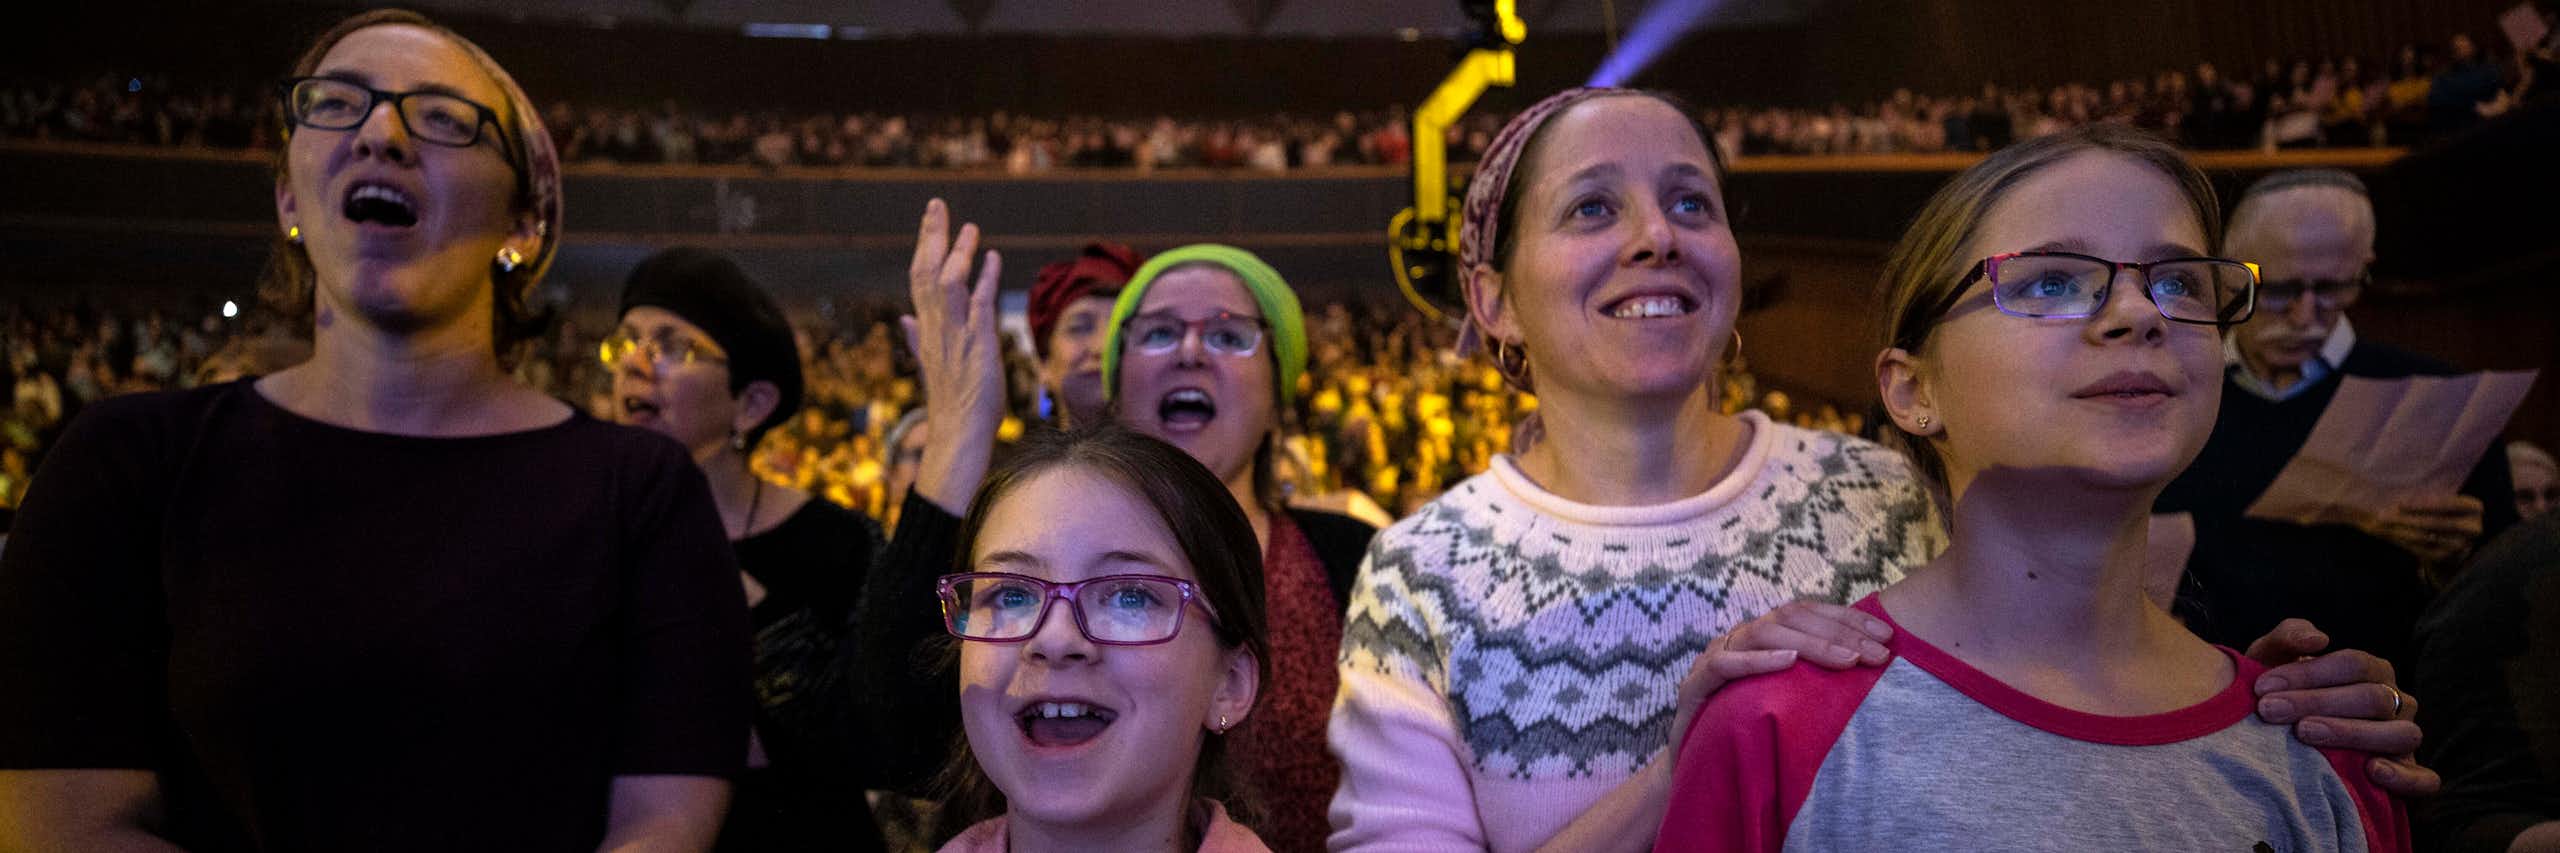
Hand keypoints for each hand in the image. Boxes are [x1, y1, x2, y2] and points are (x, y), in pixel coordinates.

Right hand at [903, 199, 1003, 515]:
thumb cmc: (951, 404)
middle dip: (932, 236)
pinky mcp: (977, 346)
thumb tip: (905, 319)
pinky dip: (985, 279)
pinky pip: (978, 305)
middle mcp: (936, 329)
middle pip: (926, 273)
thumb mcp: (932, 364)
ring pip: (947, 285)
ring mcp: (955, 337)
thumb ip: (917, 338)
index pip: (919, 279)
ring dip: (958, 253)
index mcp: (926, 330)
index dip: (924, 247)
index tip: (931, 220)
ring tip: (969, 226)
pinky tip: (993, 257)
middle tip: (937, 203)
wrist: (958, 437)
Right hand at [1669, 601, 1892, 756]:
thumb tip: (1871, 670)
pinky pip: (1726, 664)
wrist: (1694, 768)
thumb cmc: (1746, 734)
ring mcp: (1715, 658)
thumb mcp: (1788, 703)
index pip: (1808, 614)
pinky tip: (1790, 662)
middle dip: (1840, 633)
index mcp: (1763, 640)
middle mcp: (1739, 640)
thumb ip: (1815, 683)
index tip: (1887, 634)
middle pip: (1791, 618)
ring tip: (1848, 660)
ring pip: (1763, 633)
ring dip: (1811, 644)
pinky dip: (1757, 661)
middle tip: (1878, 653)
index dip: (1848, 619)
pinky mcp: (1695, 685)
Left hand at [2246, 619, 2439, 797]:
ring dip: (2352, 733)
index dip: (2308, 673)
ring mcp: (2404, 738)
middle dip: (2317, 702)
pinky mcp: (2408, 774)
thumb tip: (2318, 638)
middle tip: (2271, 710)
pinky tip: (2371, 770)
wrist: (2278, 738)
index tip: (2263, 686)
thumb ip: (2288, 637)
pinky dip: (2404, 776)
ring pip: (2400, 734)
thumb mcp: (2273, 660)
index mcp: (2372, 671)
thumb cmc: (2280, 693)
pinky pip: (2423, 778)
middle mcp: (2396, 702)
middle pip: (2372, 698)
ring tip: (2305, 733)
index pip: (2352, 664)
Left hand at [2357, 494, 2483, 563]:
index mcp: (2474, 508)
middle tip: (2383, 516)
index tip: (2400, 503)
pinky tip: (2390, 534)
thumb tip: (2399, 477)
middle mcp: (2474, 528)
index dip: (2424, 504)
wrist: (2449, 539)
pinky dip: (2405, 541)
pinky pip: (2423, 550)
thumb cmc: (2440, 510)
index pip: (2449, 504)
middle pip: (2437, 523)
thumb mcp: (2440, 498)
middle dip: (2409, 519)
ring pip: (2427, 537)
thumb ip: (2430, 489)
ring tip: (2381, 523)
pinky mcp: (2448, 558)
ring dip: (2401, 530)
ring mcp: (2462, 545)